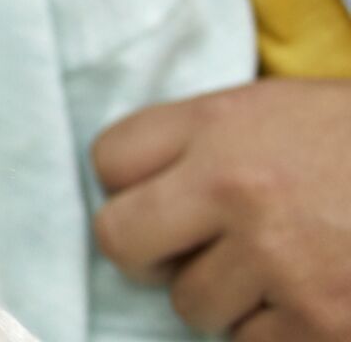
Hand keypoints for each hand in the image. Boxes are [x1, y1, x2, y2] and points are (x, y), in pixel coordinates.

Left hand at [94, 77, 350, 335]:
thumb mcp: (284, 110)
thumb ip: (209, 141)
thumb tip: (144, 187)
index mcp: (225, 126)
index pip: (109, 160)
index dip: (128, 186)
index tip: (157, 199)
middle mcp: (239, 192)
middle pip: (121, 240)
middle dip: (148, 255)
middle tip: (186, 255)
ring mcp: (280, 263)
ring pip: (193, 307)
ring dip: (229, 300)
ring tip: (285, 270)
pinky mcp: (320, 324)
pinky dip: (280, 333)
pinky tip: (317, 300)